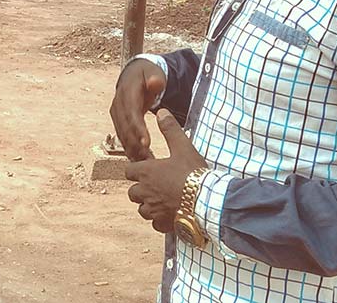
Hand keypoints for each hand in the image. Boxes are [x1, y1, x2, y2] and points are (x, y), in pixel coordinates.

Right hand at [109, 58, 167, 160]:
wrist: (133, 74)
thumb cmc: (147, 75)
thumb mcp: (153, 73)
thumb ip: (155, 78)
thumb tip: (155, 82)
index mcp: (126, 92)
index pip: (131, 112)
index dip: (138, 128)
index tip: (147, 142)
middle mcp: (117, 104)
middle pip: (124, 127)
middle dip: (135, 143)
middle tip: (148, 159)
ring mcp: (116, 112)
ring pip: (122, 134)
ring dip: (132, 149)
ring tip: (146, 163)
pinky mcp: (117, 120)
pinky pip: (122, 136)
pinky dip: (130, 147)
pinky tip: (139, 159)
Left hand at [125, 109, 208, 233]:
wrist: (207, 201)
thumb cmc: (194, 173)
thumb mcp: (182, 146)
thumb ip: (170, 129)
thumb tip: (161, 112)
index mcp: (146, 172)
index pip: (129, 171)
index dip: (137, 170)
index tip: (148, 169)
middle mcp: (145, 192)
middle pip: (132, 192)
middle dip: (140, 189)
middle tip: (155, 185)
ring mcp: (153, 210)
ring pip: (142, 209)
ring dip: (148, 205)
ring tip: (162, 200)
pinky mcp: (162, 224)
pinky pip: (154, 223)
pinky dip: (159, 220)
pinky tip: (169, 214)